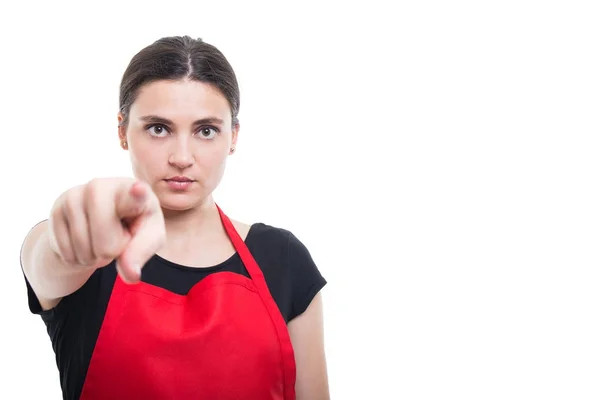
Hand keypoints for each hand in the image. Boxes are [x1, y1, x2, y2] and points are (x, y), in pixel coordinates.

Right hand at [48, 178, 165, 283]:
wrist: (100, 221)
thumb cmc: (133, 226)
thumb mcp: (147, 238)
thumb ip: (141, 253)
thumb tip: (131, 274)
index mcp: (133, 191)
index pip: (135, 195)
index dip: (136, 194)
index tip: (139, 189)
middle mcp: (101, 186)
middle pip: (105, 240)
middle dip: (110, 250)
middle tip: (115, 237)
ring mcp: (75, 195)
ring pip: (84, 248)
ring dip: (93, 255)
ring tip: (100, 238)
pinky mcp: (56, 209)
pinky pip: (67, 252)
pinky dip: (77, 257)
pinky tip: (84, 241)